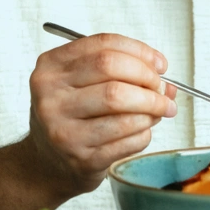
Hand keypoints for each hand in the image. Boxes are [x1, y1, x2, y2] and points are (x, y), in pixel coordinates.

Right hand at [26, 33, 178, 199]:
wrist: (45, 164)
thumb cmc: (71, 115)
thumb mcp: (81, 82)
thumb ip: (121, 69)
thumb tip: (164, 76)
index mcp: (51, 67)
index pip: (103, 45)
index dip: (139, 51)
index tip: (159, 64)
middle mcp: (51, 96)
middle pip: (112, 71)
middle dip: (148, 79)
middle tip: (161, 89)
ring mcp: (63, 130)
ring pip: (122, 107)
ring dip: (151, 108)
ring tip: (159, 110)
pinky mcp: (81, 159)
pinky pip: (127, 139)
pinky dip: (144, 132)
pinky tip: (143, 130)